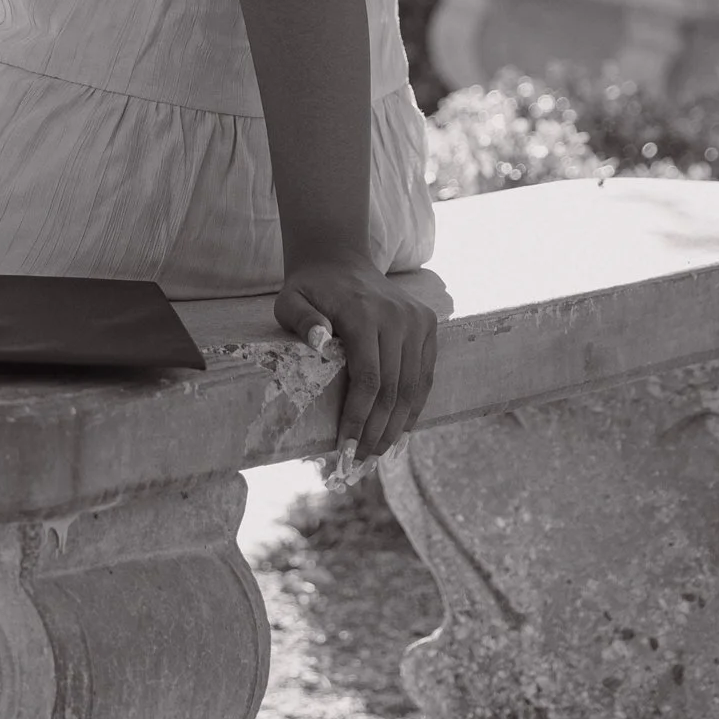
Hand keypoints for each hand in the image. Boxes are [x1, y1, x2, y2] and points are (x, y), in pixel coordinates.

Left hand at [274, 254, 437, 460]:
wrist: (340, 258)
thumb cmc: (310, 287)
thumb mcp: (290, 299)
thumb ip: (301, 319)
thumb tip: (320, 341)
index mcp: (365, 314)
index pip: (369, 379)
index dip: (358, 418)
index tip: (344, 449)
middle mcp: (398, 318)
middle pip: (394, 389)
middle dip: (377, 431)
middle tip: (360, 460)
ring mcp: (418, 321)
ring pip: (413, 387)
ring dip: (397, 426)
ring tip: (378, 453)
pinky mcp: (428, 325)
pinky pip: (425, 375)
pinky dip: (414, 406)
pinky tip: (400, 431)